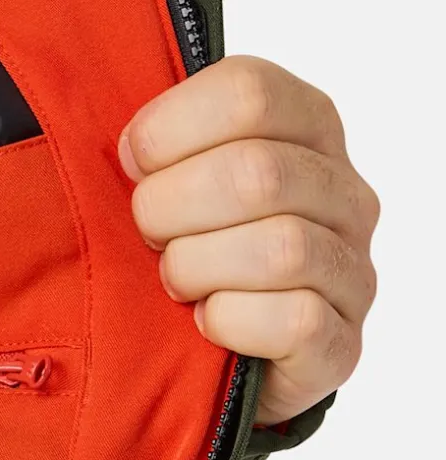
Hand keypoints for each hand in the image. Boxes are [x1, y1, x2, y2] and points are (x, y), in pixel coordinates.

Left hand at [119, 56, 379, 426]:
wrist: (215, 368)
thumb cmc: (187, 260)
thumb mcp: (168, 184)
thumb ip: (154, 145)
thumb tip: (106, 134)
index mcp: (306, 129)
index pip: (251, 92)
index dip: (169, 130)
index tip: (132, 165)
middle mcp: (343, 193)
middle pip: (257, 171)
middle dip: (171, 208)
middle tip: (147, 237)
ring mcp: (352, 270)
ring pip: (280, 248)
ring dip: (198, 267)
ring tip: (174, 283)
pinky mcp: (342, 343)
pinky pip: (296, 320)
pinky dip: (230, 322)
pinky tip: (205, 324)